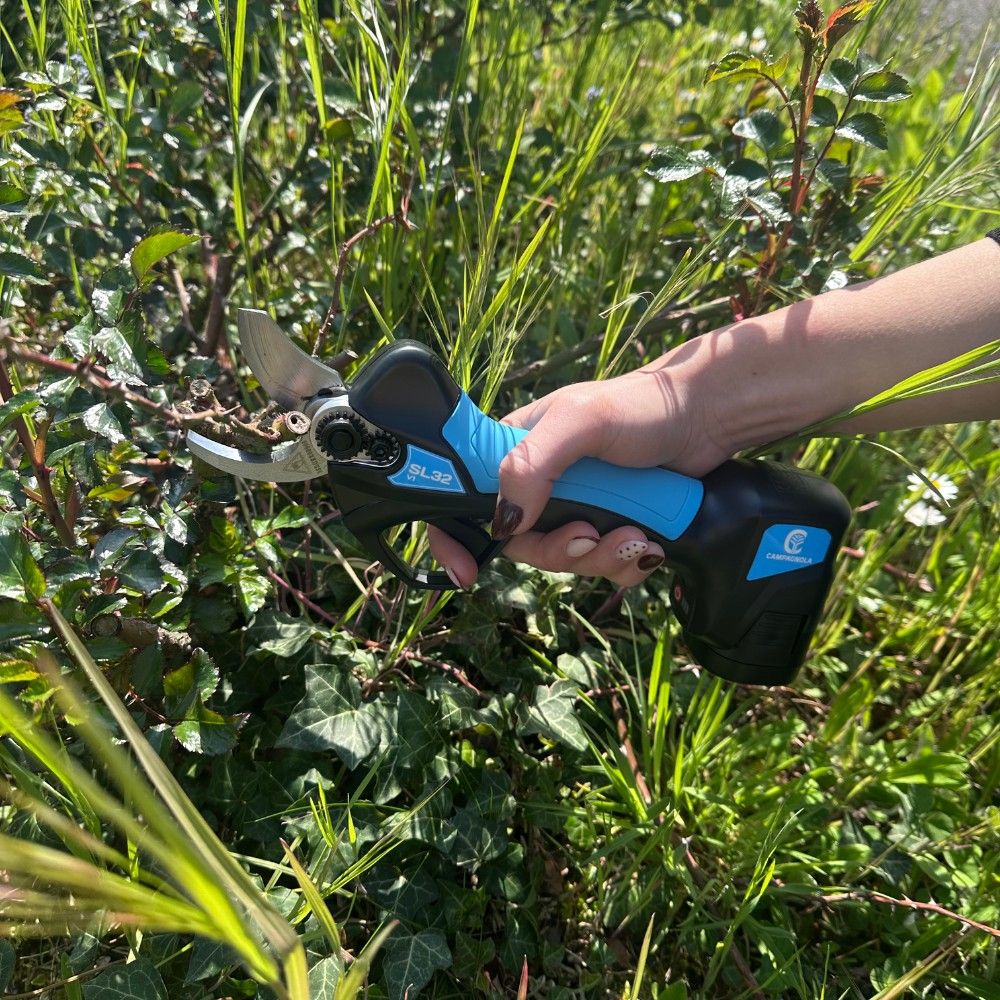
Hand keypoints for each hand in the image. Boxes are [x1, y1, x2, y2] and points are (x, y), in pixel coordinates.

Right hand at [428, 363, 731, 586]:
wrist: (705, 420)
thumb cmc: (640, 406)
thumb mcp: (580, 423)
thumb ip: (533, 464)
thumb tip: (505, 521)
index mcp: (516, 452)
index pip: (465, 498)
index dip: (456, 537)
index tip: (466, 571)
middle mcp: (539, 484)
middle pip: (522, 544)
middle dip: (559, 552)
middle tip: (593, 536)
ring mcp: (576, 508)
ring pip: (566, 561)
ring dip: (602, 559)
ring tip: (636, 537)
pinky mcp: (610, 526)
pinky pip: (603, 566)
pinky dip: (626, 564)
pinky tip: (649, 543)